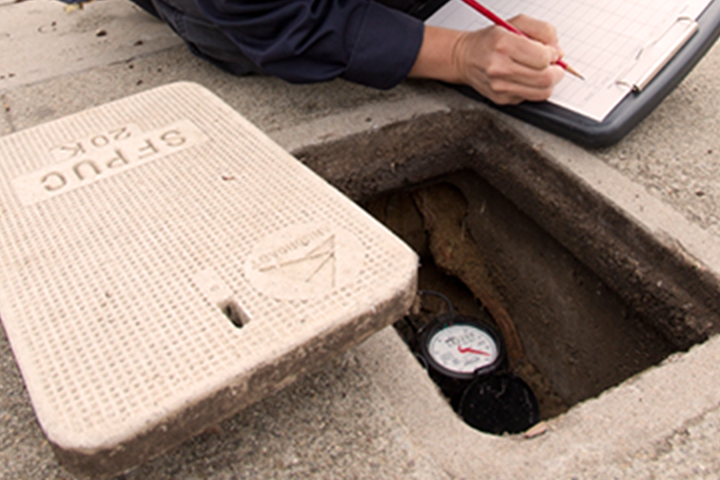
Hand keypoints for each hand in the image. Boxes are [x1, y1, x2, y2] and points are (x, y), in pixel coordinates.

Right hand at [409, 15, 564, 104]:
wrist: (464, 58)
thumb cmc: (489, 41)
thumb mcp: (516, 23)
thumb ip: (543, 31)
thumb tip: (558, 52)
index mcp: (504, 44)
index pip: (544, 58)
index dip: (554, 55)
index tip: (551, 52)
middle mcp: (500, 68)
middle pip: (545, 79)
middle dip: (556, 72)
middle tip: (554, 66)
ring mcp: (500, 87)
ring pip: (541, 92)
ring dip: (548, 82)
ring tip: (543, 72)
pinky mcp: (501, 99)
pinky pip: (530, 97)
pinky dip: (533, 88)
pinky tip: (525, 78)